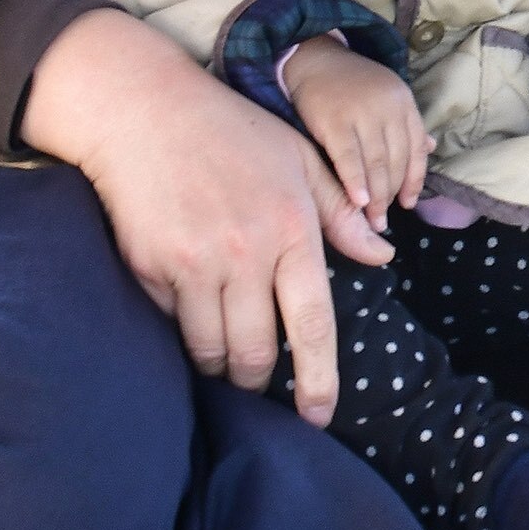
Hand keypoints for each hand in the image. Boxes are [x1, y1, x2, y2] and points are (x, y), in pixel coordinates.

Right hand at [17, 7, 381, 423]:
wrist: (145, 113)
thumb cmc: (232, 134)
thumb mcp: (300, 160)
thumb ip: (341, 215)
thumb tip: (383, 256)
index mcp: (291, 229)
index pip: (311, 325)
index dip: (317, 381)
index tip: (317, 416)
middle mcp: (244, 253)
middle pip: (255, 353)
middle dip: (258, 380)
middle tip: (258, 380)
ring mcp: (193, 263)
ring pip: (211, 349)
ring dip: (219, 364)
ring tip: (224, 355)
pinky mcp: (151, 268)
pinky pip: (171, 325)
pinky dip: (183, 331)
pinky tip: (188, 312)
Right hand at [284, 35, 431, 224]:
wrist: (314, 59)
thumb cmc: (352, 84)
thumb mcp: (386, 97)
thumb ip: (406, 124)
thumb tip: (430, 147)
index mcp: (404, 102)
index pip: (416, 149)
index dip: (415, 180)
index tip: (408, 204)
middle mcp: (387, 108)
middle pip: (396, 161)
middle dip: (392, 195)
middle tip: (384, 221)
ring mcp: (362, 113)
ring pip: (376, 164)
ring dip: (376, 197)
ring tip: (373, 219)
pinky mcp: (334, 121)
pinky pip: (349, 158)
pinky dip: (356, 182)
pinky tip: (359, 201)